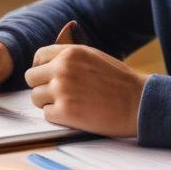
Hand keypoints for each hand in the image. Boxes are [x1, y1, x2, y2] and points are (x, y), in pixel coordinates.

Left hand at [24, 45, 146, 136]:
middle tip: (58, 95)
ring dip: (48, 103)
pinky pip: (46, 114)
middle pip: (31, 78)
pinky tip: (74, 115)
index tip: (47, 77)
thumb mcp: (93, 57)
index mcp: (70, 53)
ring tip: (68, 105)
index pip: (38, 57)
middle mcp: (63, 68)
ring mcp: (62, 90)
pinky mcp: (65, 111)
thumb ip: (70, 57)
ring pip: (36, 97)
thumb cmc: (120, 82)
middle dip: (42, 86)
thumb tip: (47, 63)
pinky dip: (57, 117)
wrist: (139, 103)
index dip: (41, 68)